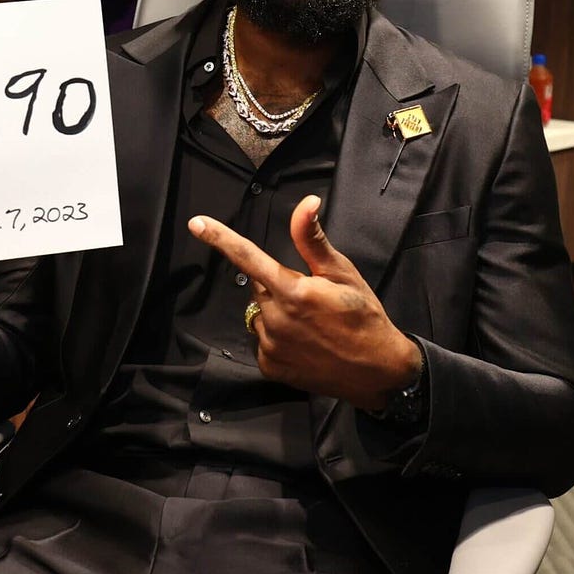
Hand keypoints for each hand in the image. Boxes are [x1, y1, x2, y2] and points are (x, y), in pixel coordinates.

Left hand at [188, 194, 420, 409]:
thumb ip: (313, 240)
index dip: (220, 238)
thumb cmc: (363, 316)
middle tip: (310, 296)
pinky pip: (263, 340)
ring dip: (276, 312)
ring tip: (311, 323)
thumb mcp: (343, 273)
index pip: (248, 257)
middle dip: (276, 285)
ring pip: (260, 314)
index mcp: (293, 290)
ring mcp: (270, 345)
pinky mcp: (269, 366)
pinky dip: (277, 337)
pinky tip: (304, 342)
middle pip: (258, 287)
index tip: (196, 223)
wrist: (377, 371)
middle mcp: (276, 318)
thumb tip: (306, 202)